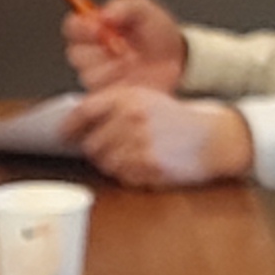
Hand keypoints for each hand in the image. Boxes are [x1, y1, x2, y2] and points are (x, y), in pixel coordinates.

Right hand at [62, 0, 190, 95]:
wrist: (178, 58)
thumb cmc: (157, 32)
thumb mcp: (144, 9)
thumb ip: (124, 6)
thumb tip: (104, 14)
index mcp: (95, 28)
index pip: (72, 27)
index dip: (81, 28)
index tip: (98, 27)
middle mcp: (92, 52)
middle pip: (76, 54)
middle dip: (100, 51)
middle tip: (122, 47)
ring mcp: (100, 76)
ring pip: (88, 75)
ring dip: (112, 68)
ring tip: (133, 62)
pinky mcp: (109, 95)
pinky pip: (102, 93)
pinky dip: (119, 84)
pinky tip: (133, 77)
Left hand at [69, 85, 250, 188]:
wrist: (212, 137)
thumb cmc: (175, 119)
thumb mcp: (145, 99)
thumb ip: (111, 106)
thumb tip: (72, 125)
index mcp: (129, 97)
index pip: (85, 111)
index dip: (69, 126)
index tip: (62, 135)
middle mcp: (133, 119)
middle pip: (92, 143)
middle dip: (96, 149)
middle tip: (111, 147)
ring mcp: (141, 144)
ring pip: (105, 163)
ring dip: (112, 163)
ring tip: (131, 155)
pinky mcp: (150, 166)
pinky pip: (122, 177)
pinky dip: (127, 174)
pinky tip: (143, 164)